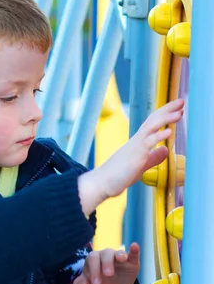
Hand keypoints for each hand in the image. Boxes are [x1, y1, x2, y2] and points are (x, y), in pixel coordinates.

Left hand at [73, 243, 139, 283]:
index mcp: (93, 259)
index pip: (92, 259)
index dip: (94, 270)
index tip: (96, 283)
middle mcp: (105, 255)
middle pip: (105, 254)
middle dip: (106, 263)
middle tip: (108, 275)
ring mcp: (118, 257)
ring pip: (118, 252)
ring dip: (120, 255)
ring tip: (121, 259)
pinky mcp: (131, 262)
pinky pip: (133, 254)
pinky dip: (134, 250)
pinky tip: (135, 246)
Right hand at [77, 98, 183, 215]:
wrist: (103, 183)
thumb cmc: (120, 175)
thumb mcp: (141, 165)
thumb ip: (153, 157)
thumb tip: (166, 150)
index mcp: (139, 142)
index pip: (153, 123)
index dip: (165, 113)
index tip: (178, 107)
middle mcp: (137, 140)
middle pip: (153, 119)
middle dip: (167, 109)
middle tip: (181, 100)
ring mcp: (135, 146)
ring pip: (151, 127)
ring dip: (166, 118)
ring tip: (179, 112)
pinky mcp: (135, 156)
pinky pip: (148, 143)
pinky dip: (159, 136)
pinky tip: (169, 131)